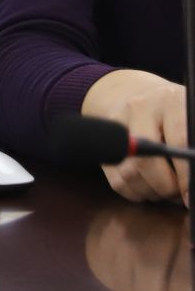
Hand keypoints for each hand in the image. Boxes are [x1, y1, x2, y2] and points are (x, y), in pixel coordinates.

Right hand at [79, 70, 188, 205]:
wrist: (143, 95)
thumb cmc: (178, 114)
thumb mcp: (190, 120)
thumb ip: (192, 143)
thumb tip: (193, 181)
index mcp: (169, 101)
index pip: (178, 144)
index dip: (185, 176)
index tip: (189, 195)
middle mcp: (139, 108)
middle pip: (146, 161)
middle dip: (166, 187)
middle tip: (179, 193)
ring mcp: (116, 124)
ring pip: (129, 174)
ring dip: (152, 192)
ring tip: (166, 190)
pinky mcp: (104, 142)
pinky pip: (117, 181)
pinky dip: (136, 192)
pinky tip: (150, 187)